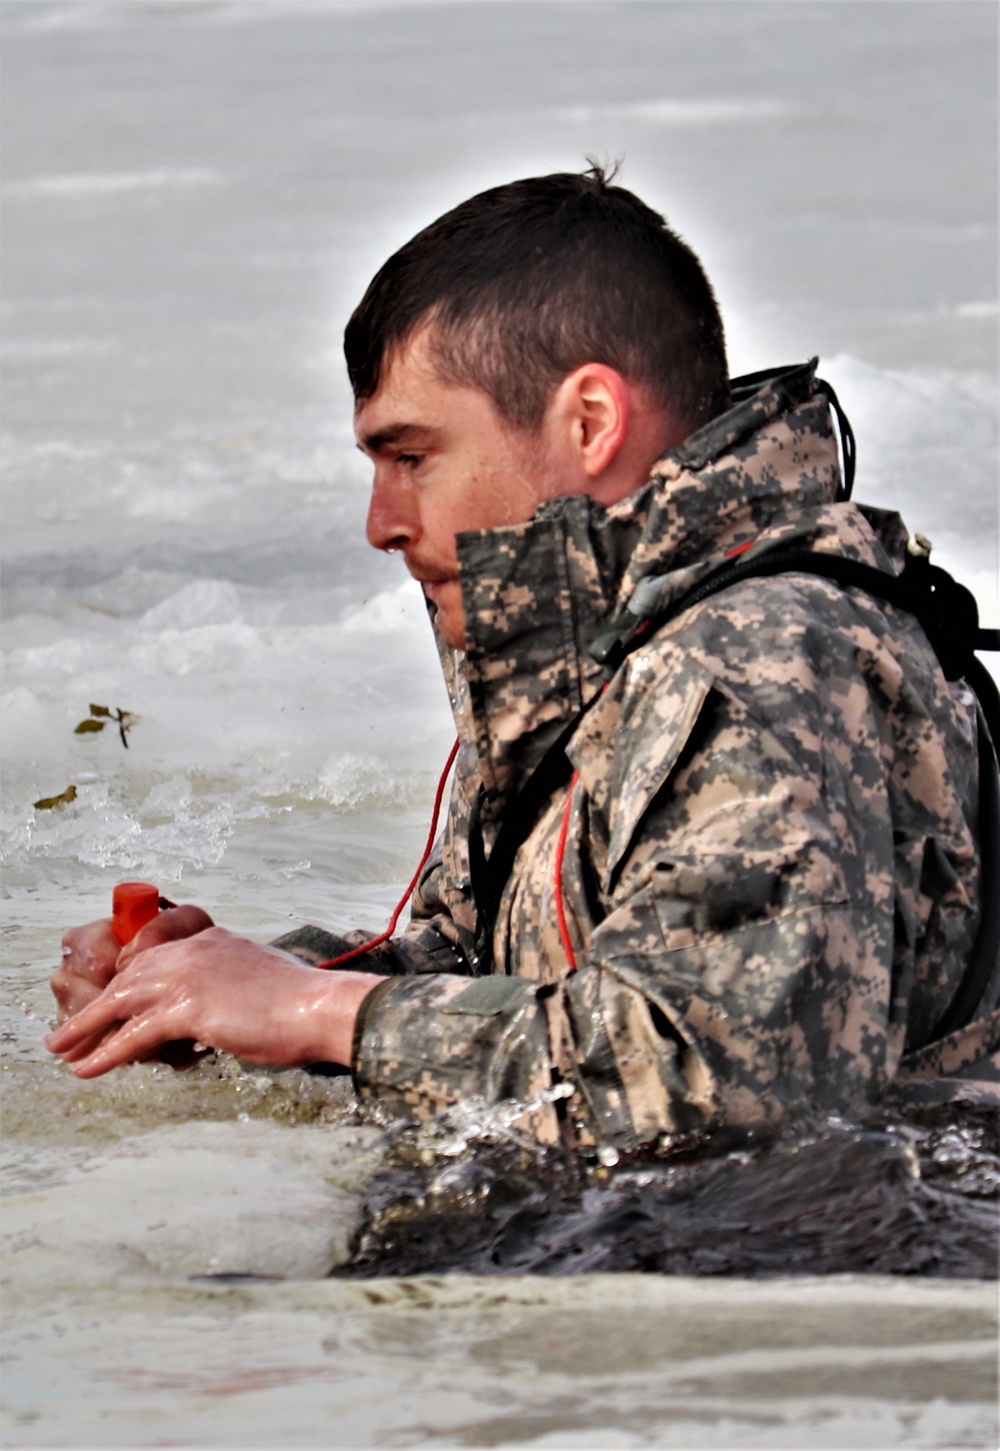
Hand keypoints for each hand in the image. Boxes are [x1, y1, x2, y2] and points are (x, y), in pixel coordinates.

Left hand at [45, 926, 382, 1077]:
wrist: (321, 1007)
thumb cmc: (301, 1004)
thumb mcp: (257, 984)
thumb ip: (227, 993)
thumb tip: (211, 1022)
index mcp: (211, 941)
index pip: (153, 956)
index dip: (126, 982)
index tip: (110, 1001)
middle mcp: (195, 951)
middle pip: (129, 976)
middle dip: (96, 1004)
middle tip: (69, 1029)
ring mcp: (190, 976)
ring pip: (121, 1001)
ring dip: (85, 1027)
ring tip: (61, 1047)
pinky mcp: (190, 1007)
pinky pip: (135, 1033)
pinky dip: (106, 1051)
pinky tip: (88, 1067)